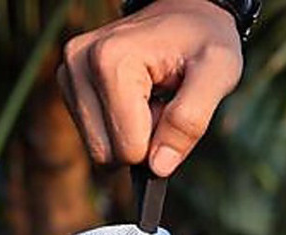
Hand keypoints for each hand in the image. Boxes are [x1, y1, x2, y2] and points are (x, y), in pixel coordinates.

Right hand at [57, 0, 242, 176]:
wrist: (185, 13)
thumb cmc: (204, 41)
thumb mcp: (218, 73)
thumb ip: (190, 121)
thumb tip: (157, 168)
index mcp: (110, 61)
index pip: (129, 149)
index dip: (159, 141)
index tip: (171, 106)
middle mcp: (78, 65)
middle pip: (106, 154)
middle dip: (141, 143)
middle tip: (161, 105)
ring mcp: (68, 75)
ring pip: (98, 151)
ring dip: (129, 138)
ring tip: (149, 100)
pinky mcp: (68, 86)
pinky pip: (93, 139)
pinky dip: (117, 130)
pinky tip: (134, 101)